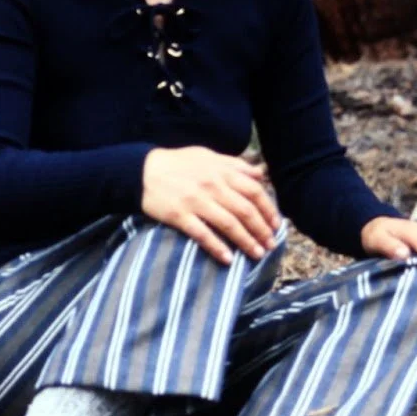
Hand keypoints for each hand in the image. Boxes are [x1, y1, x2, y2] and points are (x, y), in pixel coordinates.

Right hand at [141, 146, 280, 264]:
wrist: (141, 170)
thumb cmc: (177, 163)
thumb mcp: (207, 156)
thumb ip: (234, 165)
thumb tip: (260, 174)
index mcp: (220, 171)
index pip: (253, 191)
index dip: (268, 209)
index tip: (276, 224)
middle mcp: (211, 186)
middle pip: (245, 210)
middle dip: (261, 230)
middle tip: (270, 245)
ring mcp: (195, 201)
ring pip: (228, 224)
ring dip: (246, 241)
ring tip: (257, 254)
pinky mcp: (179, 215)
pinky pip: (202, 234)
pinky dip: (217, 247)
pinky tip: (228, 259)